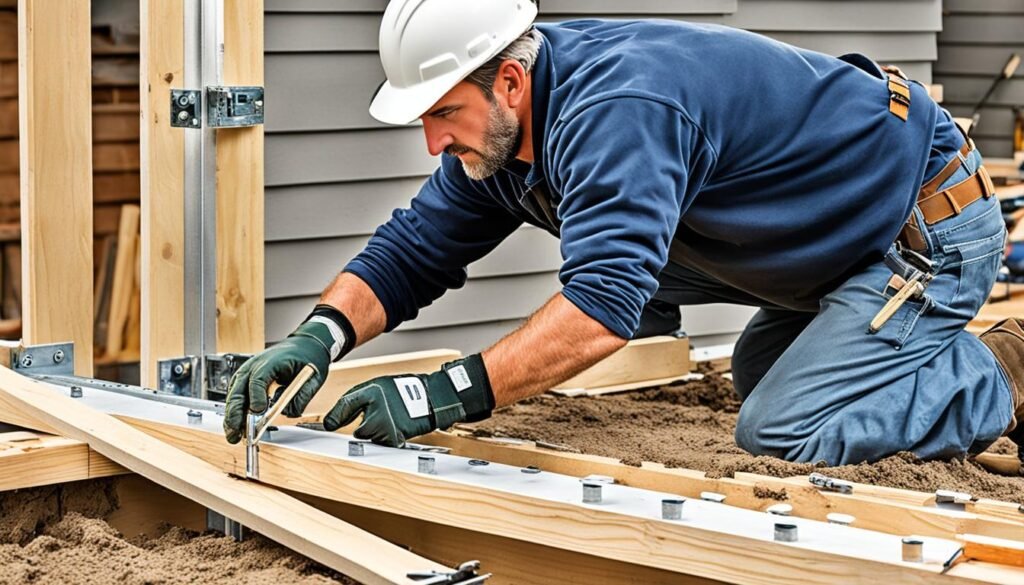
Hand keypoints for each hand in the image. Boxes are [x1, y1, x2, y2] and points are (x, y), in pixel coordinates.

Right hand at [222, 321, 332, 443]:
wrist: (303, 345)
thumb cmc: (307, 358)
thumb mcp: (313, 377)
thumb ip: (302, 397)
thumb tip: (289, 413)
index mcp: (271, 361)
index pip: (258, 379)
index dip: (256, 396)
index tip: (258, 411)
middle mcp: (254, 366)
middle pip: (239, 389)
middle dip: (236, 413)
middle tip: (237, 432)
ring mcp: (247, 372)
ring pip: (233, 395)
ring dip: (231, 416)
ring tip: (233, 435)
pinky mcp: (245, 380)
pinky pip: (236, 396)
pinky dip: (234, 412)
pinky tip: (235, 426)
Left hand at [323, 354, 494, 446]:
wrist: (432, 398)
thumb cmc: (405, 391)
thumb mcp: (377, 387)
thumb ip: (353, 402)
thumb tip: (331, 421)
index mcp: (371, 393)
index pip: (345, 406)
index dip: (336, 417)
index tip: (330, 425)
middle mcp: (377, 410)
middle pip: (359, 430)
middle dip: (365, 426)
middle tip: (378, 417)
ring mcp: (386, 426)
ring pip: (371, 439)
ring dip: (376, 435)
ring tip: (391, 421)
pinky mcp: (395, 438)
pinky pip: (383, 445)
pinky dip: (387, 441)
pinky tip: (396, 429)